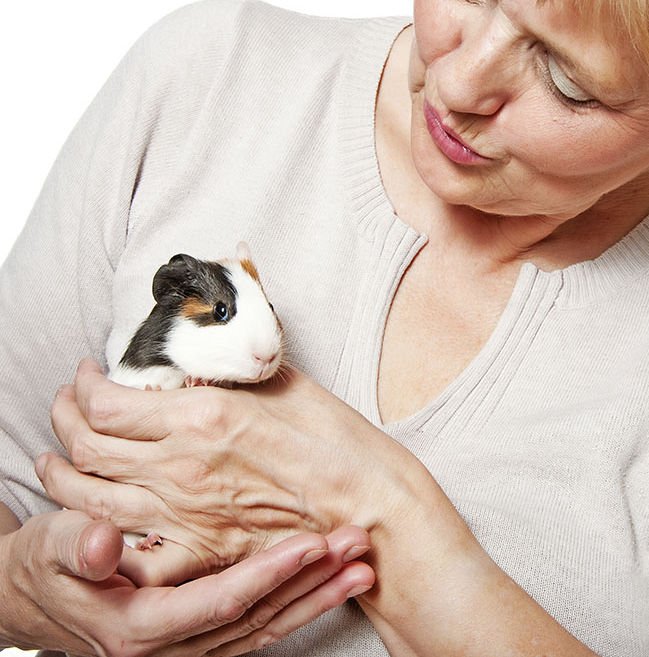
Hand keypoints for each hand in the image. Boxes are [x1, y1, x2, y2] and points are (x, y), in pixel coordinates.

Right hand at [0, 508, 373, 655]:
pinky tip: (326, 582)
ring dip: (316, 594)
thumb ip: (78, 548)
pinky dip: (296, 602)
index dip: (270, 572)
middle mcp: (173, 645)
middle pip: (258, 615)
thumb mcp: (52, 549)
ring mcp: (191, 644)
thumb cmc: (47, 567)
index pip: (222, 601)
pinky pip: (258, 623)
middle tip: (358, 547)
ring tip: (360, 564)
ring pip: (267, 624)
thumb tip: (102, 542)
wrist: (35, 594)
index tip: (312, 543)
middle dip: (313, 582)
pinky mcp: (200, 633)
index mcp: (141, 625)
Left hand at [39, 359, 415, 585]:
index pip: (107, 402)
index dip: (83, 386)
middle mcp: (180, 466)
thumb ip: (237, 355)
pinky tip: (92, 518)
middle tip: (66, 404)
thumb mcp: (284, 379)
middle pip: (86, 446)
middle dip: (63, 420)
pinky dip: (98, 533)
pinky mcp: (198, 551)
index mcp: (201, 415)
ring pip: (90, 497)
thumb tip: (221, 324)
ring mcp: (184, 514)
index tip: (87, 374)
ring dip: (62, 474)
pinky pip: (125, 548)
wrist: (366, 504)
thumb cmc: (334, 441)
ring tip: (56, 457)